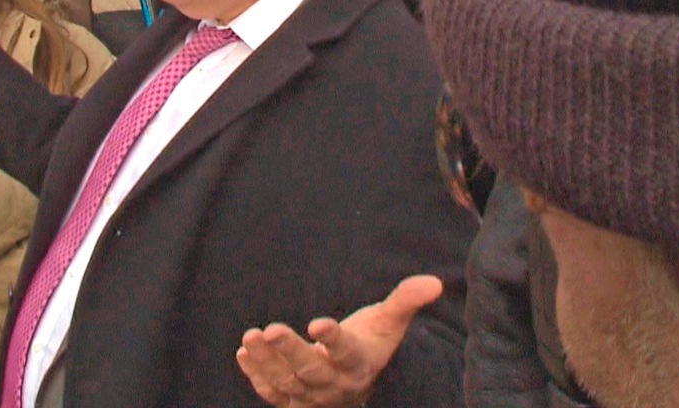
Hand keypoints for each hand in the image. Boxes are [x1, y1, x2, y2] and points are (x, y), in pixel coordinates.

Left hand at [236, 275, 442, 407]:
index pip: (345, 352)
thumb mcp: (388, 324)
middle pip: (310, 370)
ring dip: (265, 361)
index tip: (318, 323)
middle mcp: (333, 384)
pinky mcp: (290, 401)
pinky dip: (257, 376)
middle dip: (289, 351)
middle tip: (271, 329)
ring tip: (249, 336)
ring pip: (285, 382)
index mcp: (358, 363)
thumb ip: (405, 302)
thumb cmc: (369, 345)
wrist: (355, 387)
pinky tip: (244, 354)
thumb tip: (434, 282)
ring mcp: (310, 396)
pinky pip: (271, 393)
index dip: (332, 339)